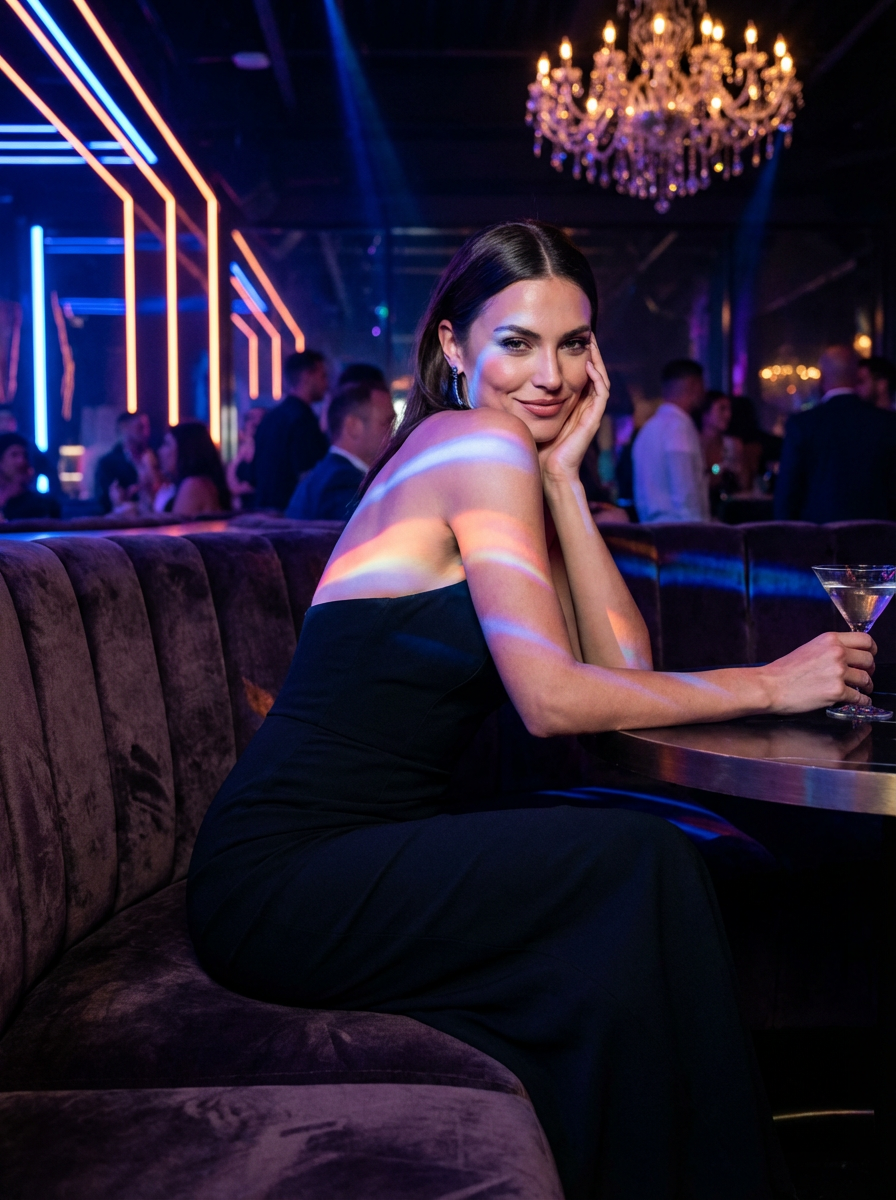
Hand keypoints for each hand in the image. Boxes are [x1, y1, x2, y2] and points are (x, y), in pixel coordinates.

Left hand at [538, 336, 610, 486]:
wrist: (548, 470)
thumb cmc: (536, 447)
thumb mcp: (528, 415)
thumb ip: (524, 400)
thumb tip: (507, 383)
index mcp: (571, 404)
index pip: (579, 373)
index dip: (577, 355)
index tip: (569, 338)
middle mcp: (583, 406)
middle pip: (593, 372)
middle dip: (590, 352)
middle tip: (586, 332)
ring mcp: (590, 412)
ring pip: (600, 379)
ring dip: (596, 359)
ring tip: (590, 341)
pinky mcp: (593, 419)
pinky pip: (601, 393)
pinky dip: (597, 377)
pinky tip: (588, 364)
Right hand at [759, 631, 876, 714]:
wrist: (770, 686)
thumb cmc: (784, 671)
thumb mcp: (810, 649)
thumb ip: (830, 649)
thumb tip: (850, 657)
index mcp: (830, 639)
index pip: (865, 640)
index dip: (871, 650)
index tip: (870, 656)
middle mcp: (837, 653)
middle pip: (869, 660)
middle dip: (869, 670)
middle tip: (865, 676)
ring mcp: (838, 672)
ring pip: (866, 680)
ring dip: (867, 687)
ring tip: (861, 690)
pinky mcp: (836, 692)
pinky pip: (859, 698)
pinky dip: (861, 702)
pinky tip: (857, 702)